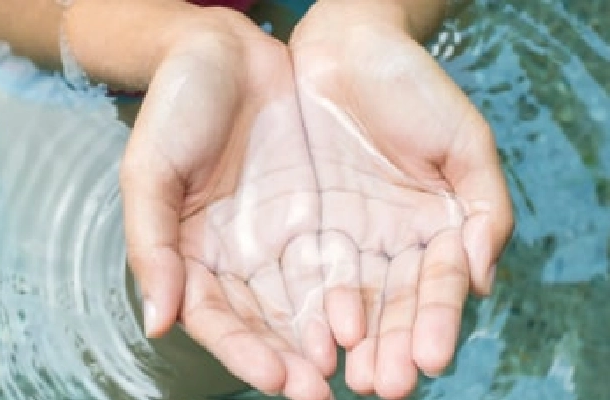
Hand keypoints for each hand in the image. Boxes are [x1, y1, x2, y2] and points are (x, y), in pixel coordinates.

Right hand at [121, 9, 333, 399]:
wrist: (225, 51)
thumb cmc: (176, 106)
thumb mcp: (149, 171)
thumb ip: (151, 246)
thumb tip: (157, 323)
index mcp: (192, 256)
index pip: (218, 320)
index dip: (244, 352)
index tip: (277, 378)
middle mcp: (238, 258)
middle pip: (266, 324)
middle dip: (293, 362)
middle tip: (323, 393)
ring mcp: (279, 238)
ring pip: (306, 303)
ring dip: (330, 341)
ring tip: (357, 372)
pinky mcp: (317, 215)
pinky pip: (338, 262)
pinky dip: (354, 294)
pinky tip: (371, 320)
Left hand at [288, 1, 513, 397]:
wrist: (343, 45)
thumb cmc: (411, 86)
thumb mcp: (463, 140)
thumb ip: (483, 208)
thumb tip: (482, 280)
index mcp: (435, 228)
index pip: (437, 288)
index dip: (435, 323)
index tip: (429, 359)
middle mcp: (390, 243)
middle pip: (392, 306)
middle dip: (389, 348)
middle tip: (383, 384)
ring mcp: (345, 237)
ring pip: (348, 300)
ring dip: (349, 342)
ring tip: (345, 377)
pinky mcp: (302, 226)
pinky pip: (304, 272)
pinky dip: (308, 307)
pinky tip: (310, 338)